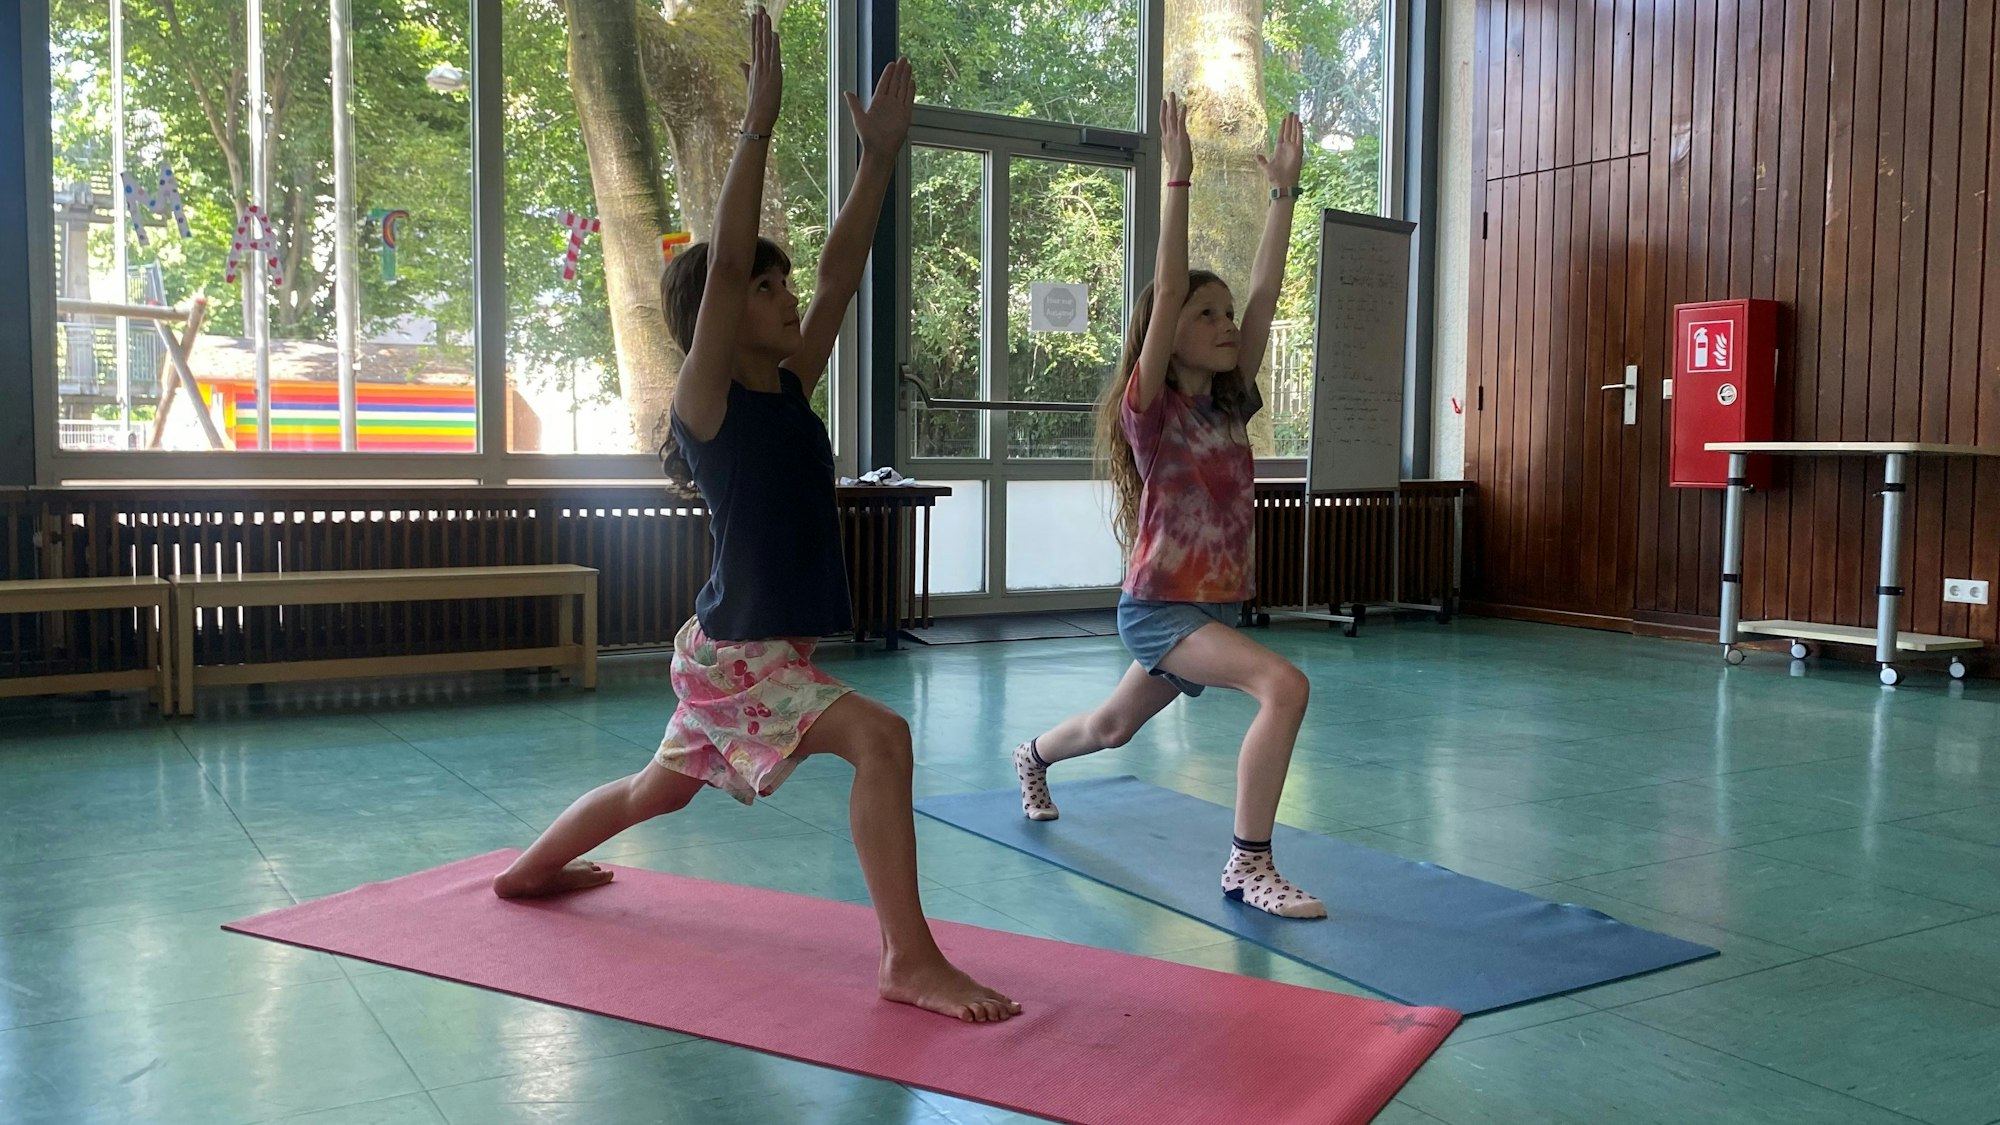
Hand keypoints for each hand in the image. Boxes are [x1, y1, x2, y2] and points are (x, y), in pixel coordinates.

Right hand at [740, 6, 781, 134]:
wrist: (756, 119)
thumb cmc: (756, 105)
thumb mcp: (751, 85)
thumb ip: (746, 72)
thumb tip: (741, 62)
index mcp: (754, 67)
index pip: (754, 44)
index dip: (755, 29)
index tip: (755, 15)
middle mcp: (758, 66)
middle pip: (758, 40)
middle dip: (759, 23)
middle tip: (759, 7)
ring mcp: (764, 71)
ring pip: (764, 46)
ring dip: (765, 30)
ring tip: (764, 14)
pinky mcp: (772, 77)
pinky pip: (773, 58)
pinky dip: (774, 45)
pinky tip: (774, 33)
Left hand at [847, 57, 913, 156]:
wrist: (880, 150)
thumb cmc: (868, 137)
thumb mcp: (858, 118)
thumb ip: (854, 104)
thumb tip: (846, 92)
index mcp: (877, 102)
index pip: (884, 83)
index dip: (888, 73)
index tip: (892, 63)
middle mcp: (888, 103)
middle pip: (895, 83)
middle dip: (899, 71)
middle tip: (903, 59)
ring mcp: (898, 108)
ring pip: (902, 88)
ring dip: (905, 77)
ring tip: (909, 66)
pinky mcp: (905, 115)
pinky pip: (909, 100)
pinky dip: (910, 90)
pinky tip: (912, 82)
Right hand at [1161, 92, 1191, 181]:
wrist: (1178, 172)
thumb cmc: (1178, 168)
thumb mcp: (1173, 156)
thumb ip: (1172, 149)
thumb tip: (1173, 149)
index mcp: (1166, 141)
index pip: (1163, 125)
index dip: (1162, 114)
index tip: (1163, 106)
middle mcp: (1168, 136)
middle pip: (1164, 118)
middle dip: (1165, 107)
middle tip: (1165, 97)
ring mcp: (1174, 136)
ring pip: (1171, 117)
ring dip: (1171, 105)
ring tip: (1172, 95)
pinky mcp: (1181, 137)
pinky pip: (1180, 122)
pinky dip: (1182, 114)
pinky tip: (1184, 106)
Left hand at [1257, 112, 1303, 190]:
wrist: (1282, 184)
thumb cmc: (1275, 177)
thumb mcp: (1265, 167)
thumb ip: (1262, 160)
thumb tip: (1257, 155)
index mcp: (1279, 149)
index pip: (1282, 135)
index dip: (1283, 126)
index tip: (1285, 118)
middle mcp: (1287, 147)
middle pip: (1289, 131)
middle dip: (1290, 122)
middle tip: (1291, 112)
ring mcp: (1293, 148)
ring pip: (1295, 133)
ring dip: (1295, 124)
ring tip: (1296, 115)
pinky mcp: (1298, 151)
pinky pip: (1299, 138)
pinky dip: (1299, 131)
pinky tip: (1299, 123)